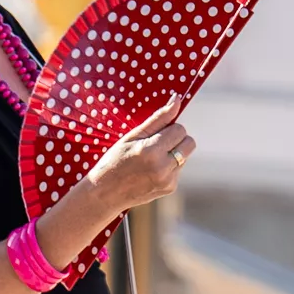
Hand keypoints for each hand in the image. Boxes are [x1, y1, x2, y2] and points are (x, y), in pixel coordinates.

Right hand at [80, 93, 196, 215]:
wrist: (104, 194)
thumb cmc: (114, 161)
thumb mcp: (132, 137)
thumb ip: (158, 118)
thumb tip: (177, 99)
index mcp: (151, 150)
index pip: (180, 130)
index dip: (168, 129)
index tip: (154, 135)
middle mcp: (162, 166)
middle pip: (189, 143)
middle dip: (176, 140)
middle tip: (156, 145)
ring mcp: (168, 179)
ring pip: (185, 156)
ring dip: (172, 154)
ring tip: (150, 160)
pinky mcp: (170, 188)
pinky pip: (178, 170)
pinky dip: (168, 168)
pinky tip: (150, 172)